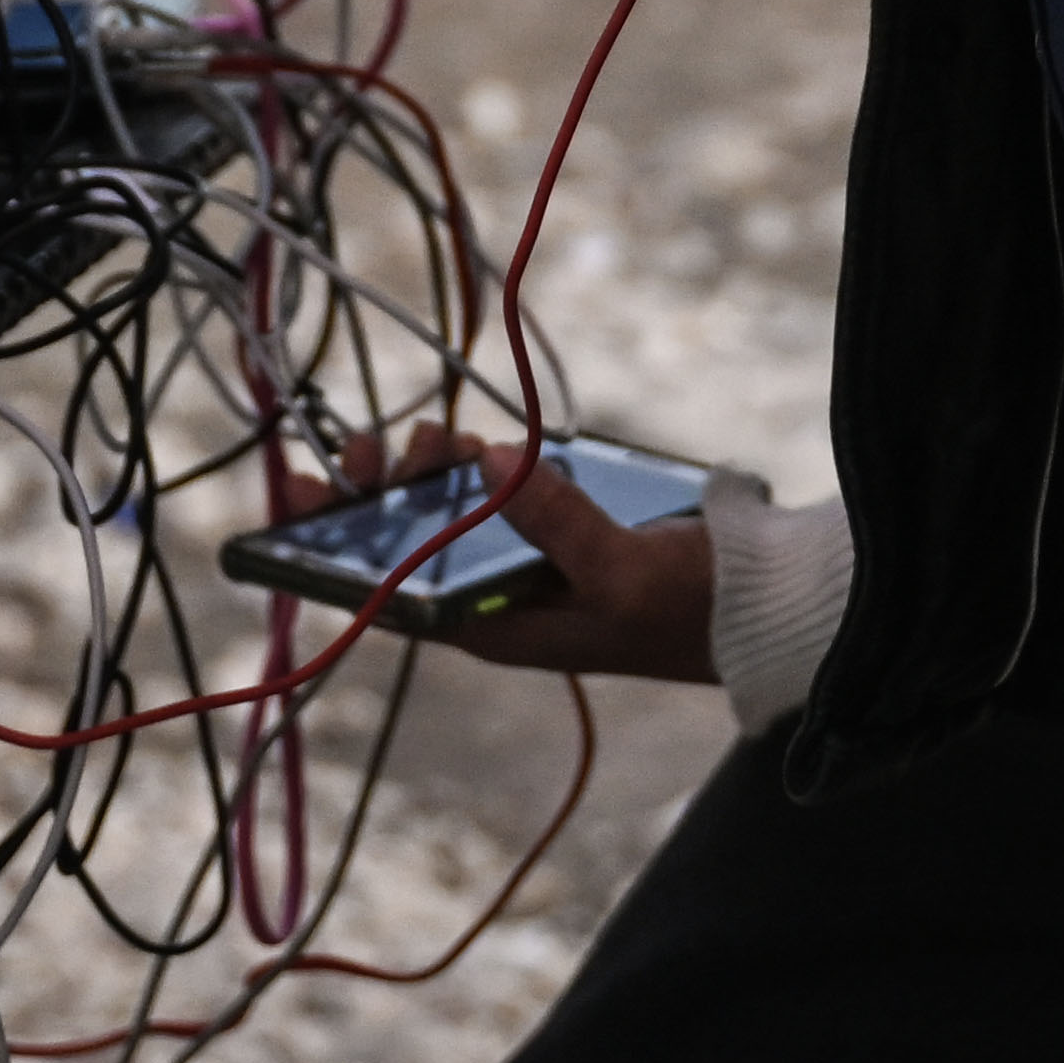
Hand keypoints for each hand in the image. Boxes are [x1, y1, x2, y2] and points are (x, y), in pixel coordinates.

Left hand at [293, 422, 716, 689]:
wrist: (766, 605)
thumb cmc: (691, 610)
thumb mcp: (620, 571)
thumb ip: (556, 520)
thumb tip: (490, 461)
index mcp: (498, 628)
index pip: (392, 589)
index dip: (333, 545)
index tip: (297, 489)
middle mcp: (503, 599)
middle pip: (416, 544)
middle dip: (389, 491)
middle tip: (388, 442)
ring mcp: (533, 563)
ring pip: (454, 514)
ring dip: (433, 473)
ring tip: (435, 435)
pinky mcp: (564, 531)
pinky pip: (500, 496)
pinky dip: (481, 465)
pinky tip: (477, 443)